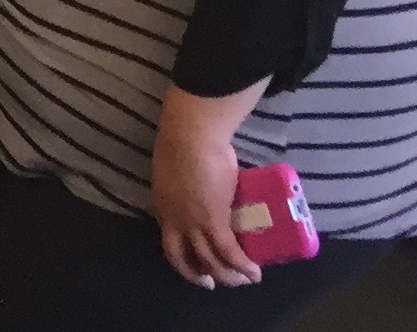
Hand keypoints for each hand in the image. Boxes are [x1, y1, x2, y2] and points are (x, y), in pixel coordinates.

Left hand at [151, 87, 263, 289]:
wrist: (192, 133)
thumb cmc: (184, 140)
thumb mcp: (175, 168)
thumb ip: (184, 181)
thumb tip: (200, 180)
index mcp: (162, 204)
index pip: (169, 237)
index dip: (182, 253)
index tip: (194, 260)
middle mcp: (173, 218)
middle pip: (182, 257)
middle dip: (197, 274)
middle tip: (212, 283)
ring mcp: (191, 221)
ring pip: (209, 260)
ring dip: (227, 275)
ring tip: (243, 280)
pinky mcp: (213, 220)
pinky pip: (228, 252)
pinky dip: (242, 265)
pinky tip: (254, 272)